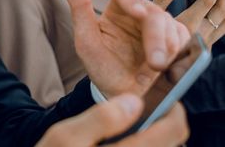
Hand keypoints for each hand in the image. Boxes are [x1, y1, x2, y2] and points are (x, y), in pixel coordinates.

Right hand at [36, 94, 188, 146]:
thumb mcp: (65, 136)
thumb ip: (100, 118)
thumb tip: (134, 101)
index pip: (172, 133)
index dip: (175, 112)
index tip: (168, 100)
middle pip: (174, 145)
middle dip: (169, 127)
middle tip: (156, 112)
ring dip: (159, 141)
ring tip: (144, 130)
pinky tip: (128, 145)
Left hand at [63, 0, 188, 96]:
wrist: (122, 95)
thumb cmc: (102, 67)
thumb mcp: (86, 42)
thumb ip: (80, 9)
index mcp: (116, 12)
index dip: (132, 0)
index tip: (138, 13)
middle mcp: (138, 16)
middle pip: (153, 12)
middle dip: (156, 37)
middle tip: (155, 63)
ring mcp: (158, 27)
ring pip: (170, 24)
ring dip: (168, 46)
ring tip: (159, 67)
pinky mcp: (174, 39)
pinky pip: (184, 36)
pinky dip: (179, 49)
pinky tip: (171, 64)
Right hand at [153, 0, 224, 47]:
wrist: (157, 67)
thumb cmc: (150, 39)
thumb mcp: (152, 19)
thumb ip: (160, 1)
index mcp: (187, 24)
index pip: (206, 2)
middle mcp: (201, 33)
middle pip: (221, 10)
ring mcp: (208, 41)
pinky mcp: (209, 45)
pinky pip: (224, 28)